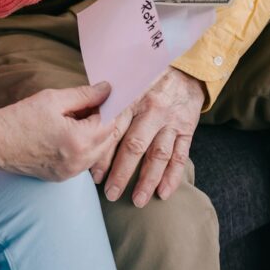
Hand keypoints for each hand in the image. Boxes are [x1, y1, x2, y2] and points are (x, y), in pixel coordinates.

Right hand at [0, 82, 119, 180]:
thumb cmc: (21, 118)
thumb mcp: (53, 99)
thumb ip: (84, 95)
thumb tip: (106, 90)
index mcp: (79, 141)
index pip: (110, 123)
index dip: (108, 107)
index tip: (102, 95)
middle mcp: (79, 162)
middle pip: (107, 140)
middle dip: (103, 121)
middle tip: (87, 105)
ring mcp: (70, 173)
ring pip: (97, 153)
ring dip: (94, 135)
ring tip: (75, 118)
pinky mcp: (62, 177)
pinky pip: (83, 162)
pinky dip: (83, 147)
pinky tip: (67, 133)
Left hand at [91, 68, 203, 204]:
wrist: (186, 69)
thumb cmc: (148, 77)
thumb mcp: (127, 81)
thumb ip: (110, 100)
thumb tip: (84, 117)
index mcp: (132, 98)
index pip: (114, 130)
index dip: (103, 154)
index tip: (94, 174)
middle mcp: (151, 110)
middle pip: (134, 146)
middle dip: (122, 173)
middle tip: (111, 194)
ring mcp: (170, 121)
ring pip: (158, 155)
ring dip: (147, 180)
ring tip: (137, 201)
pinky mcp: (186, 129)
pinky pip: (180, 156)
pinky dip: (173, 176)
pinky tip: (164, 193)